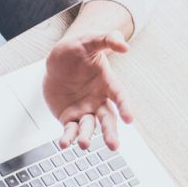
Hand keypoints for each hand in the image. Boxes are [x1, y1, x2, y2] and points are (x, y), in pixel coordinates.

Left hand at [43, 32, 131, 149]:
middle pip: (107, 119)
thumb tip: (125, 46)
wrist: (57, 61)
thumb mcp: (91, 40)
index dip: (125, 107)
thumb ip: (107, 40)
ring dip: (87, 137)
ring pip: (88, 127)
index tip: (129, 119)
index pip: (119, 96)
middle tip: (113, 146)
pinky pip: (69, 130)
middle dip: (110, 133)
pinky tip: (64, 144)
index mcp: (108, 83)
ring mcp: (84, 110)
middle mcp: (99, 100)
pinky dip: (67, 137)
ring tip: (84, 144)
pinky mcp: (69, 117)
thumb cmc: (77, 49)